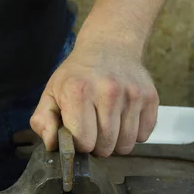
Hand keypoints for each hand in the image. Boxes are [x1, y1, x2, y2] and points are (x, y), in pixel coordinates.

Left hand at [30, 40, 158, 156]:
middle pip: (106, 147)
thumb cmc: (78, 75)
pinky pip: (144, 136)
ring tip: (107, 125)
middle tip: (93, 130)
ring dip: (116, 143)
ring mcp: (133, 94)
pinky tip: (123, 119)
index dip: (79, 144)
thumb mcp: (51, 93)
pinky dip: (133, 134)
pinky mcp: (150, 97)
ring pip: (126, 145)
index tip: (78, 134)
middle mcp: (108, 91)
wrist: (109, 45)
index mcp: (79, 92)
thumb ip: (43, 121)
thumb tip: (53, 144)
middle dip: (97, 145)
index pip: (84, 142)